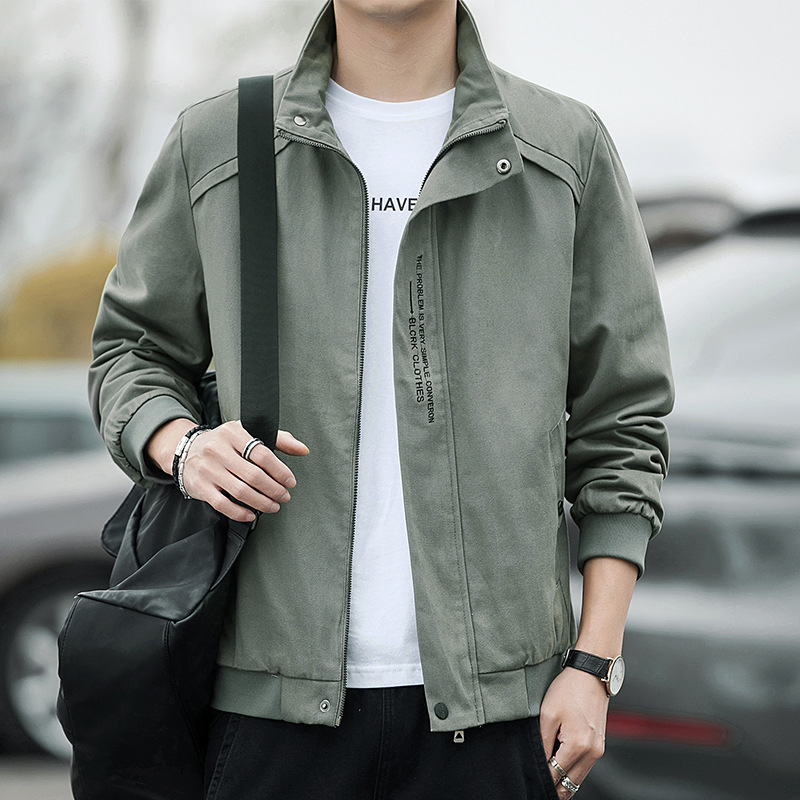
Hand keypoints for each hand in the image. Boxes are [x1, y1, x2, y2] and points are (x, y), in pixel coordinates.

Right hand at [149, 418, 307, 521]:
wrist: (186, 450)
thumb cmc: (224, 444)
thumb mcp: (248, 433)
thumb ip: (278, 440)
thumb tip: (303, 450)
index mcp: (233, 433)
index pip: (262, 454)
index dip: (280, 471)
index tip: (290, 481)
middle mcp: (218, 450)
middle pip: (253, 475)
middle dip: (274, 489)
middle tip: (285, 496)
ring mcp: (208, 469)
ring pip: (240, 491)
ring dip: (261, 502)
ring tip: (273, 505)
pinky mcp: (200, 486)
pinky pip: (223, 504)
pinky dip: (240, 512)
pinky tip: (251, 514)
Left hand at [539, 666, 607, 797]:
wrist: (591, 675)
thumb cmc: (569, 689)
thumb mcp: (547, 714)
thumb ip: (543, 743)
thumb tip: (541, 763)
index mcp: (578, 745)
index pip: (556, 775)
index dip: (542, 778)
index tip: (531, 777)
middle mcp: (592, 752)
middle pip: (570, 784)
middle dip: (554, 785)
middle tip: (537, 782)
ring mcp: (598, 750)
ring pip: (578, 778)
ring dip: (563, 777)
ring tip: (548, 770)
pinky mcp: (599, 745)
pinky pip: (584, 766)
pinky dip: (572, 768)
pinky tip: (560, 761)